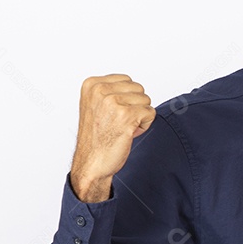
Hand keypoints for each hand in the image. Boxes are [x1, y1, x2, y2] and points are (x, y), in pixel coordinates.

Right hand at [69, 74, 155, 201]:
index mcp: (92, 84)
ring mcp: (112, 102)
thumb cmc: (96, 138)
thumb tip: (135, 86)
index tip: (113, 114)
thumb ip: (111, 91)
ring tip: (122, 128)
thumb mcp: (96, 105)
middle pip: (139, 89)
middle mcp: (100, 90)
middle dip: (135, 107)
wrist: (91, 163)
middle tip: (119, 123)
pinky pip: (151, 113)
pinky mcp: (126, 115)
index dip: (126, 99)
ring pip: (146, 100)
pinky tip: (128, 134)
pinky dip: (144, 125)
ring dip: (140, 117)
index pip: (127, 80)